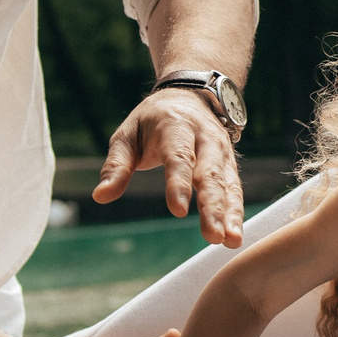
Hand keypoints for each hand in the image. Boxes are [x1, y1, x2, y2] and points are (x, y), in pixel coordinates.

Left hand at [94, 89, 245, 247]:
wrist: (190, 96)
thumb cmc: (152, 121)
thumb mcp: (128, 134)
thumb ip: (117, 165)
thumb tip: (101, 196)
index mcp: (175, 126)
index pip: (178, 157)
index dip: (179, 183)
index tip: (177, 210)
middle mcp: (204, 138)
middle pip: (210, 173)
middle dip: (212, 206)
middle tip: (212, 236)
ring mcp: (221, 151)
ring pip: (228, 184)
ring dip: (230, 214)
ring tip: (230, 241)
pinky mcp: (229, 165)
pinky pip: (235, 190)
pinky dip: (236, 213)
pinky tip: (234, 237)